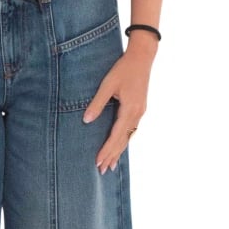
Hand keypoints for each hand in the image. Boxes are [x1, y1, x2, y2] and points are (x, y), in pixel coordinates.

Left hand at [82, 48, 151, 173]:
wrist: (142, 57)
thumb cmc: (123, 69)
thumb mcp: (107, 85)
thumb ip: (97, 103)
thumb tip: (86, 121)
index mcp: (130, 110)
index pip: (116, 135)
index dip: (107, 150)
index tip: (98, 162)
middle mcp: (137, 114)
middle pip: (123, 140)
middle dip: (113, 155)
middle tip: (103, 170)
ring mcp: (140, 112)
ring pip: (129, 136)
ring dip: (119, 150)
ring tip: (111, 164)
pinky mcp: (140, 108)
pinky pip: (132, 130)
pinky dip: (125, 140)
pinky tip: (121, 145)